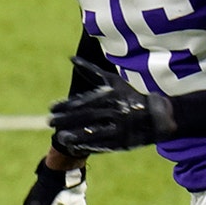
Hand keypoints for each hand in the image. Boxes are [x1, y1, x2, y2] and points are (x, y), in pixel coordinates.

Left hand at [49, 57, 177, 152]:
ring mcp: (120, 128)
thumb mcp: (112, 82)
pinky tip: (75, 146)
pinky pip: (103, 145)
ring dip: (75, 136)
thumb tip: (71, 58)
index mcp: (110, 96)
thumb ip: (91, 72)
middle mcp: (115, 111)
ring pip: (94, 133)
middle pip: (86, 117)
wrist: (157, 115)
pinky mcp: (123, 142)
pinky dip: (88, 146)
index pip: (83, 101)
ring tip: (60, 137)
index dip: (66, 105)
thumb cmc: (130, 95)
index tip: (51, 107)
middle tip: (48, 122)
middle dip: (66, 120)